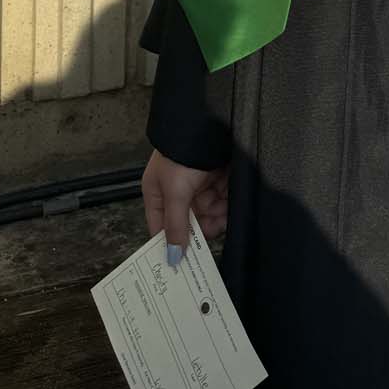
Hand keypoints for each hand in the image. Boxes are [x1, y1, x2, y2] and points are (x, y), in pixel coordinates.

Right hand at [141, 149, 229, 263]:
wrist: (207, 125)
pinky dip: (226, 204)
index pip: (161, 227)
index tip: (183, 264)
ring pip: (208, 211)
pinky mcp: (215, 176)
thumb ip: (175, 225)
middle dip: (202, 228)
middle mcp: (176, 190)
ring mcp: (197, 183)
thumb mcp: (175, 192)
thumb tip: (171, 257)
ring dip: (218, 217)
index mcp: (157, 193)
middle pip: (189, 221)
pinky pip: (221, 198)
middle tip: (213, 235)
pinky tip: (231, 209)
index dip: (171, 244)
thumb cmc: (182, 155)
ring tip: (225, 219)